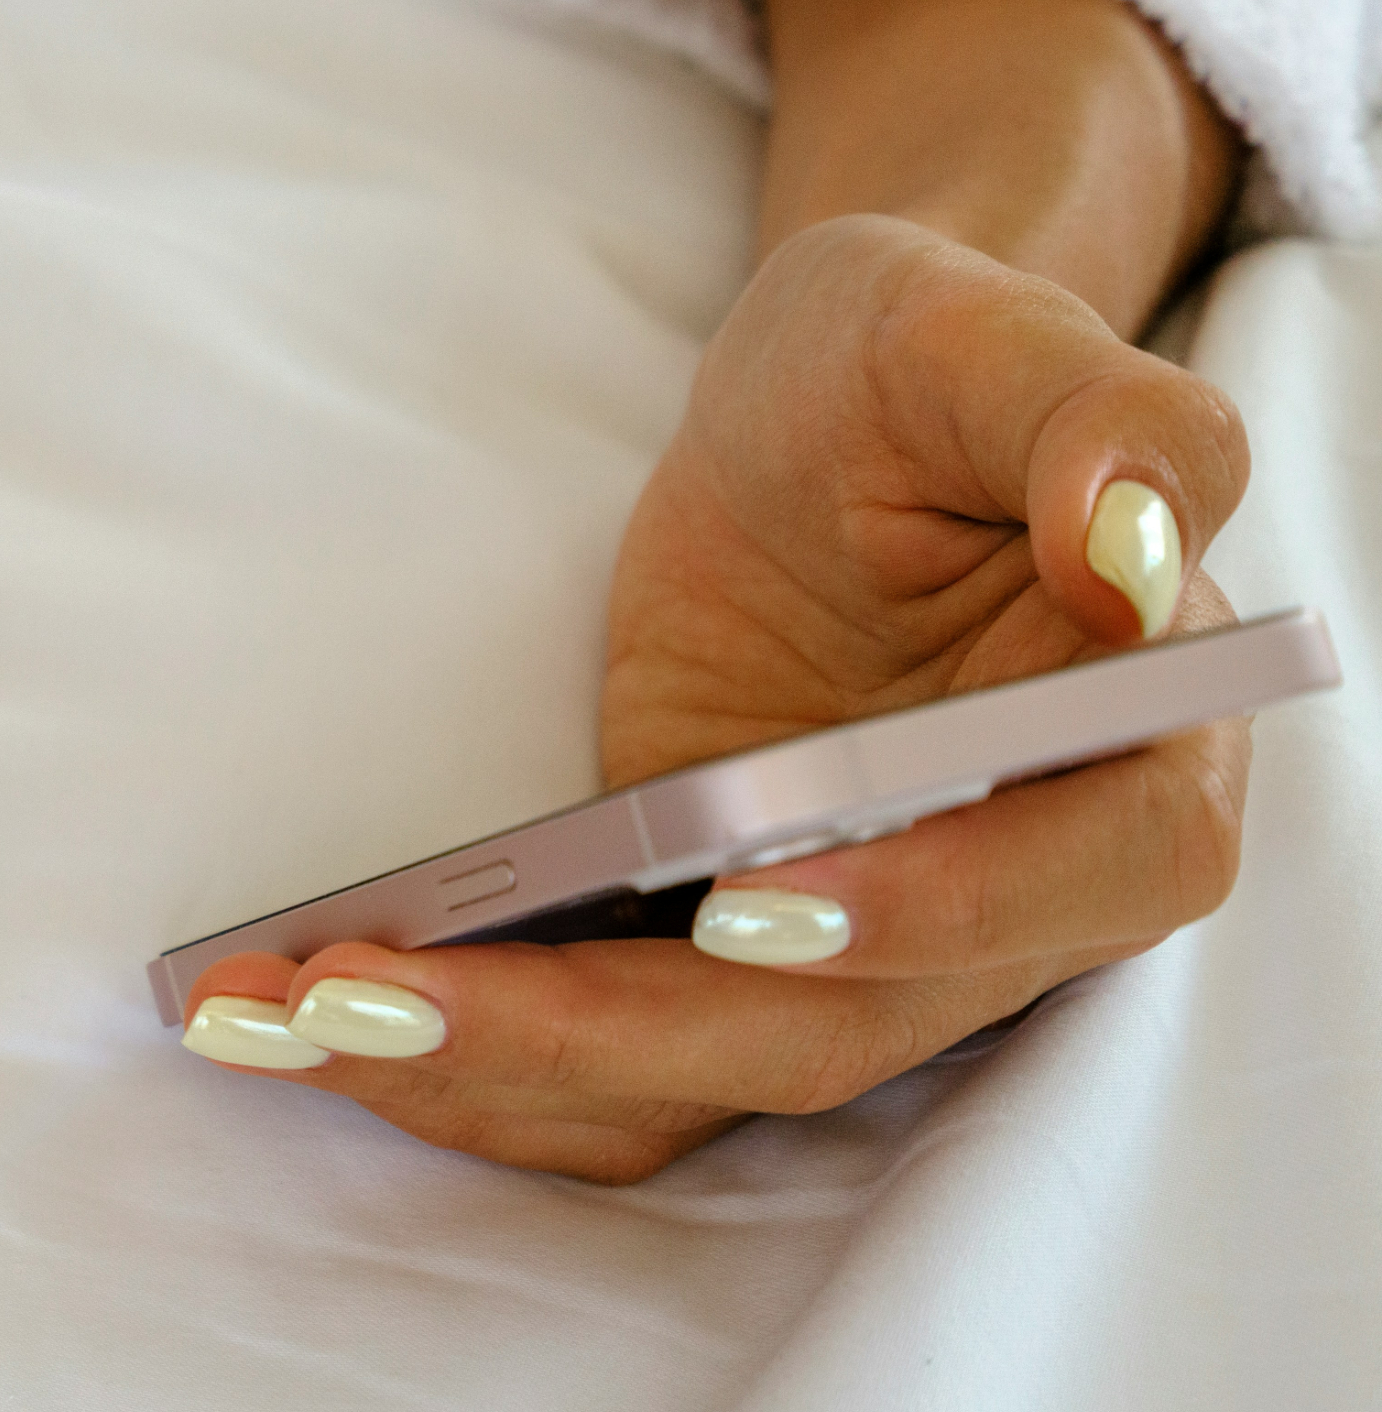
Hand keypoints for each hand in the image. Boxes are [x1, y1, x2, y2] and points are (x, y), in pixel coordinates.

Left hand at [176, 0, 1257, 1178]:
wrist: (828, 415)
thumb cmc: (921, 364)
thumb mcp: (984, 335)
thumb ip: (1103, 420)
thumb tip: (1139, 543)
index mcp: (1135, 755)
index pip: (1075, 879)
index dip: (929, 912)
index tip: (757, 898)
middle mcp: (1008, 899)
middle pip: (822, 1029)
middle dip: (586, 1029)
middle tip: (370, 990)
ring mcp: (848, 955)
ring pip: (686, 1076)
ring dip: (478, 1075)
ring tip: (273, 1015)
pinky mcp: (713, 958)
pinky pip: (600, 1065)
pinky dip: (456, 1067)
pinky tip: (289, 1016)